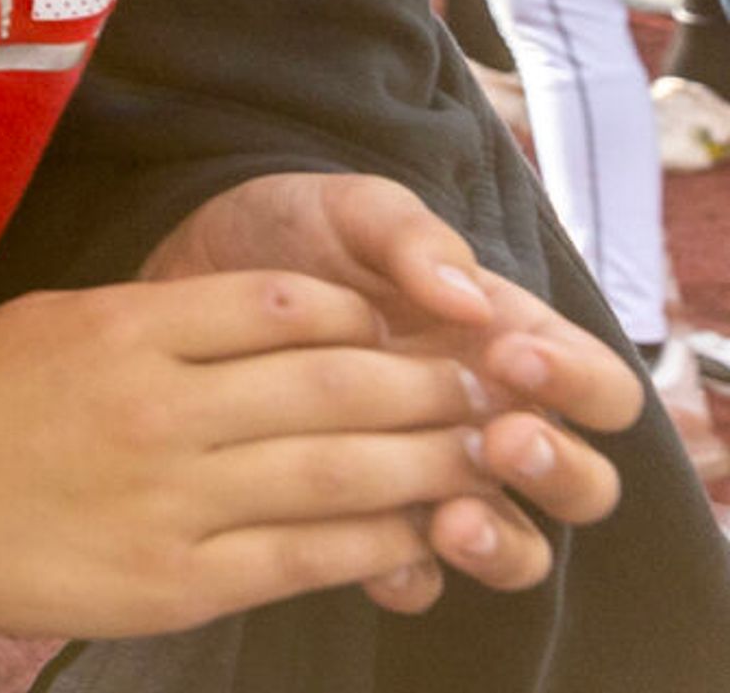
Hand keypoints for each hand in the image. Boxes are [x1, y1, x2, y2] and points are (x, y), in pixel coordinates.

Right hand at [0, 270, 507, 638]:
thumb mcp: (63, 319)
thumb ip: (166, 316)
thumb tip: (284, 316)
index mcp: (128, 330)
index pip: (283, 303)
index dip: (364, 313)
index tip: (404, 324)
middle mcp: (159, 407)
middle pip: (333, 383)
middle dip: (427, 383)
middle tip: (487, 385)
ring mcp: (173, 497)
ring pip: (337, 470)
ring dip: (425, 461)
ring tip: (478, 454)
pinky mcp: (179, 578)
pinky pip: (305, 555)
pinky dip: (374, 540)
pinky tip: (414, 529)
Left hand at [141, 171, 640, 606]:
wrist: (187, 268)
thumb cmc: (289, 233)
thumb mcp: (348, 210)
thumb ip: (411, 238)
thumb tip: (471, 299)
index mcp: (511, 346)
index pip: (599, 388)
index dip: (578, 381)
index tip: (512, 355)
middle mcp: (489, 423)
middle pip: (580, 482)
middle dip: (556, 469)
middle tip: (502, 439)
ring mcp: (434, 478)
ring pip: (514, 545)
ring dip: (498, 543)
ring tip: (452, 521)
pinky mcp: (364, 518)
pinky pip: (412, 575)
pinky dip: (405, 575)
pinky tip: (375, 560)